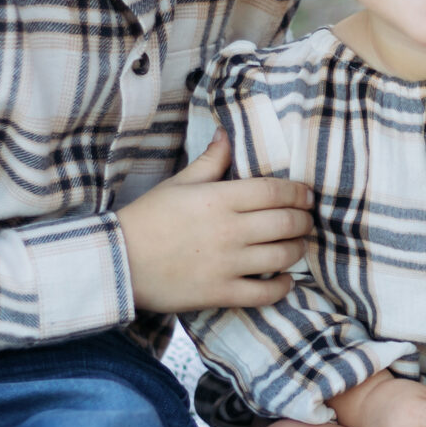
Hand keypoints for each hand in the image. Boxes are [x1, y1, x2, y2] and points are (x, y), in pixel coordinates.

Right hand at [117, 140, 311, 313]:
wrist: (118, 261)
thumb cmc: (148, 218)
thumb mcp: (178, 183)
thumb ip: (210, 161)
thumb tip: (226, 134)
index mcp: (219, 198)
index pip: (275, 191)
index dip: (298, 193)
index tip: (307, 196)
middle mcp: (229, 230)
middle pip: (286, 223)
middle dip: (304, 221)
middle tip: (306, 221)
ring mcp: (227, 263)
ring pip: (282, 256)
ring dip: (297, 250)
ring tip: (297, 246)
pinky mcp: (221, 292)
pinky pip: (265, 292)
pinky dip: (282, 286)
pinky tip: (285, 280)